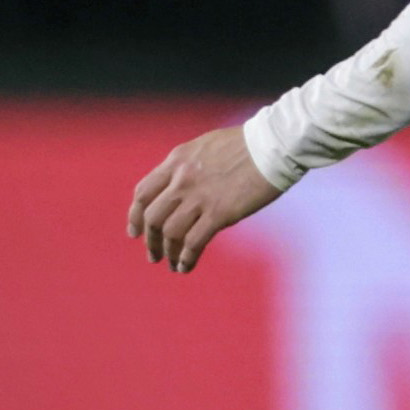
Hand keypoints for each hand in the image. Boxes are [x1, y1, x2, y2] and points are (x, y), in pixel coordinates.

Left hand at [129, 126, 280, 274]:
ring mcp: (199, 198)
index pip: (143, 193)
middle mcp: (181, 180)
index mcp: (176, 161)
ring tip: (171, 263)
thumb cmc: (247, 143)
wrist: (274, 145)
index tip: (135, 232)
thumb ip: (187, 165)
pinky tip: (186, 266)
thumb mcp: (205, 146)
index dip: (135, 216)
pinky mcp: (220, 213)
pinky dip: (186, 257)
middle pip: (152, 217)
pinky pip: (194, 242)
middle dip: (150, 240)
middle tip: (153, 254)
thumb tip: (180, 186)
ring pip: (170, 232)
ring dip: (168, 252)